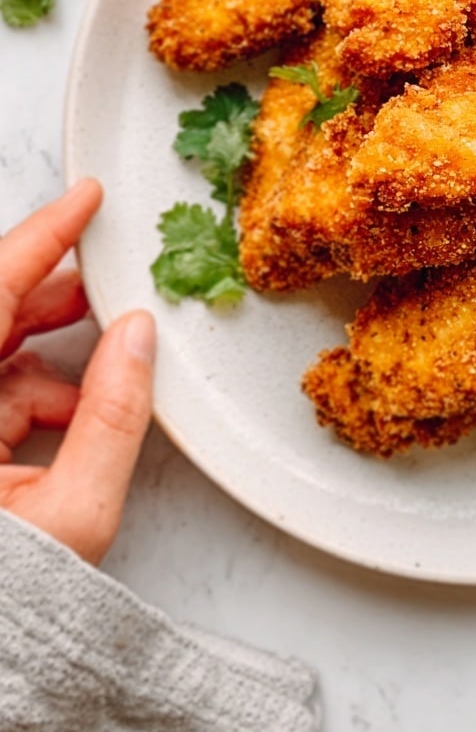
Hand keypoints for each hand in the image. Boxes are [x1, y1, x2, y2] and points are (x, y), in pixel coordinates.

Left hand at [0, 178, 154, 563]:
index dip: (40, 236)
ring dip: (48, 351)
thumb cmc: (5, 601)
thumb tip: (139, 336)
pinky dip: (35, 391)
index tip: (84, 198)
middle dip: (54, 295)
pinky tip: (73, 414)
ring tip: (104, 361)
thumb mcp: (72, 514)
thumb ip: (114, 416)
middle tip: (112, 283)